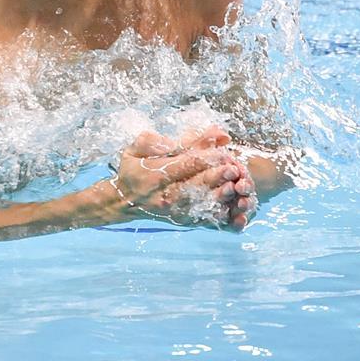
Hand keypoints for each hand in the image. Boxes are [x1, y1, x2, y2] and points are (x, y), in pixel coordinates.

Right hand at [110, 127, 256, 230]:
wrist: (123, 200)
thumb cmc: (132, 168)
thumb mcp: (137, 147)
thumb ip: (158, 140)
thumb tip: (173, 140)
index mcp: (154, 175)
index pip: (184, 164)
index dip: (205, 158)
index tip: (222, 152)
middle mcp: (164, 195)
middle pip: (195, 185)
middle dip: (216, 176)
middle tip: (234, 169)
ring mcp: (174, 211)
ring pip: (201, 204)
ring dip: (221, 196)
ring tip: (236, 187)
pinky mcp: (181, 220)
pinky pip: (202, 219)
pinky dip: (218, 214)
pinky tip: (231, 208)